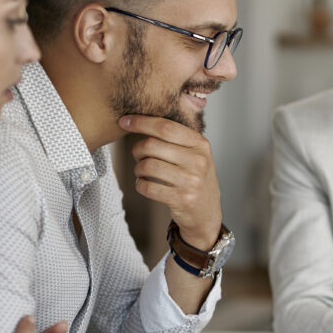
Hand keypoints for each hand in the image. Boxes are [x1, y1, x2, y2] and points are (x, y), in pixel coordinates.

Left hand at [119, 115, 221, 249]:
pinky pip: (147, 186)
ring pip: (147, 165)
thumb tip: (143, 119)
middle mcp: (198, 161)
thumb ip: (177, 138)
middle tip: (138, 155)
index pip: (166, 127)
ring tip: (142, 172)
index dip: (141, 122)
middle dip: (137, 149)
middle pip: (152, 145)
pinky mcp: (181, 199)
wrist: (207, 213)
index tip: (125, 121)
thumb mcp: (196, 154)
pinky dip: (140, 184)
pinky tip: (145, 184)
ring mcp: (191, 181)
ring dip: (138, 169)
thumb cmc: (196, 179)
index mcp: (201, 145)